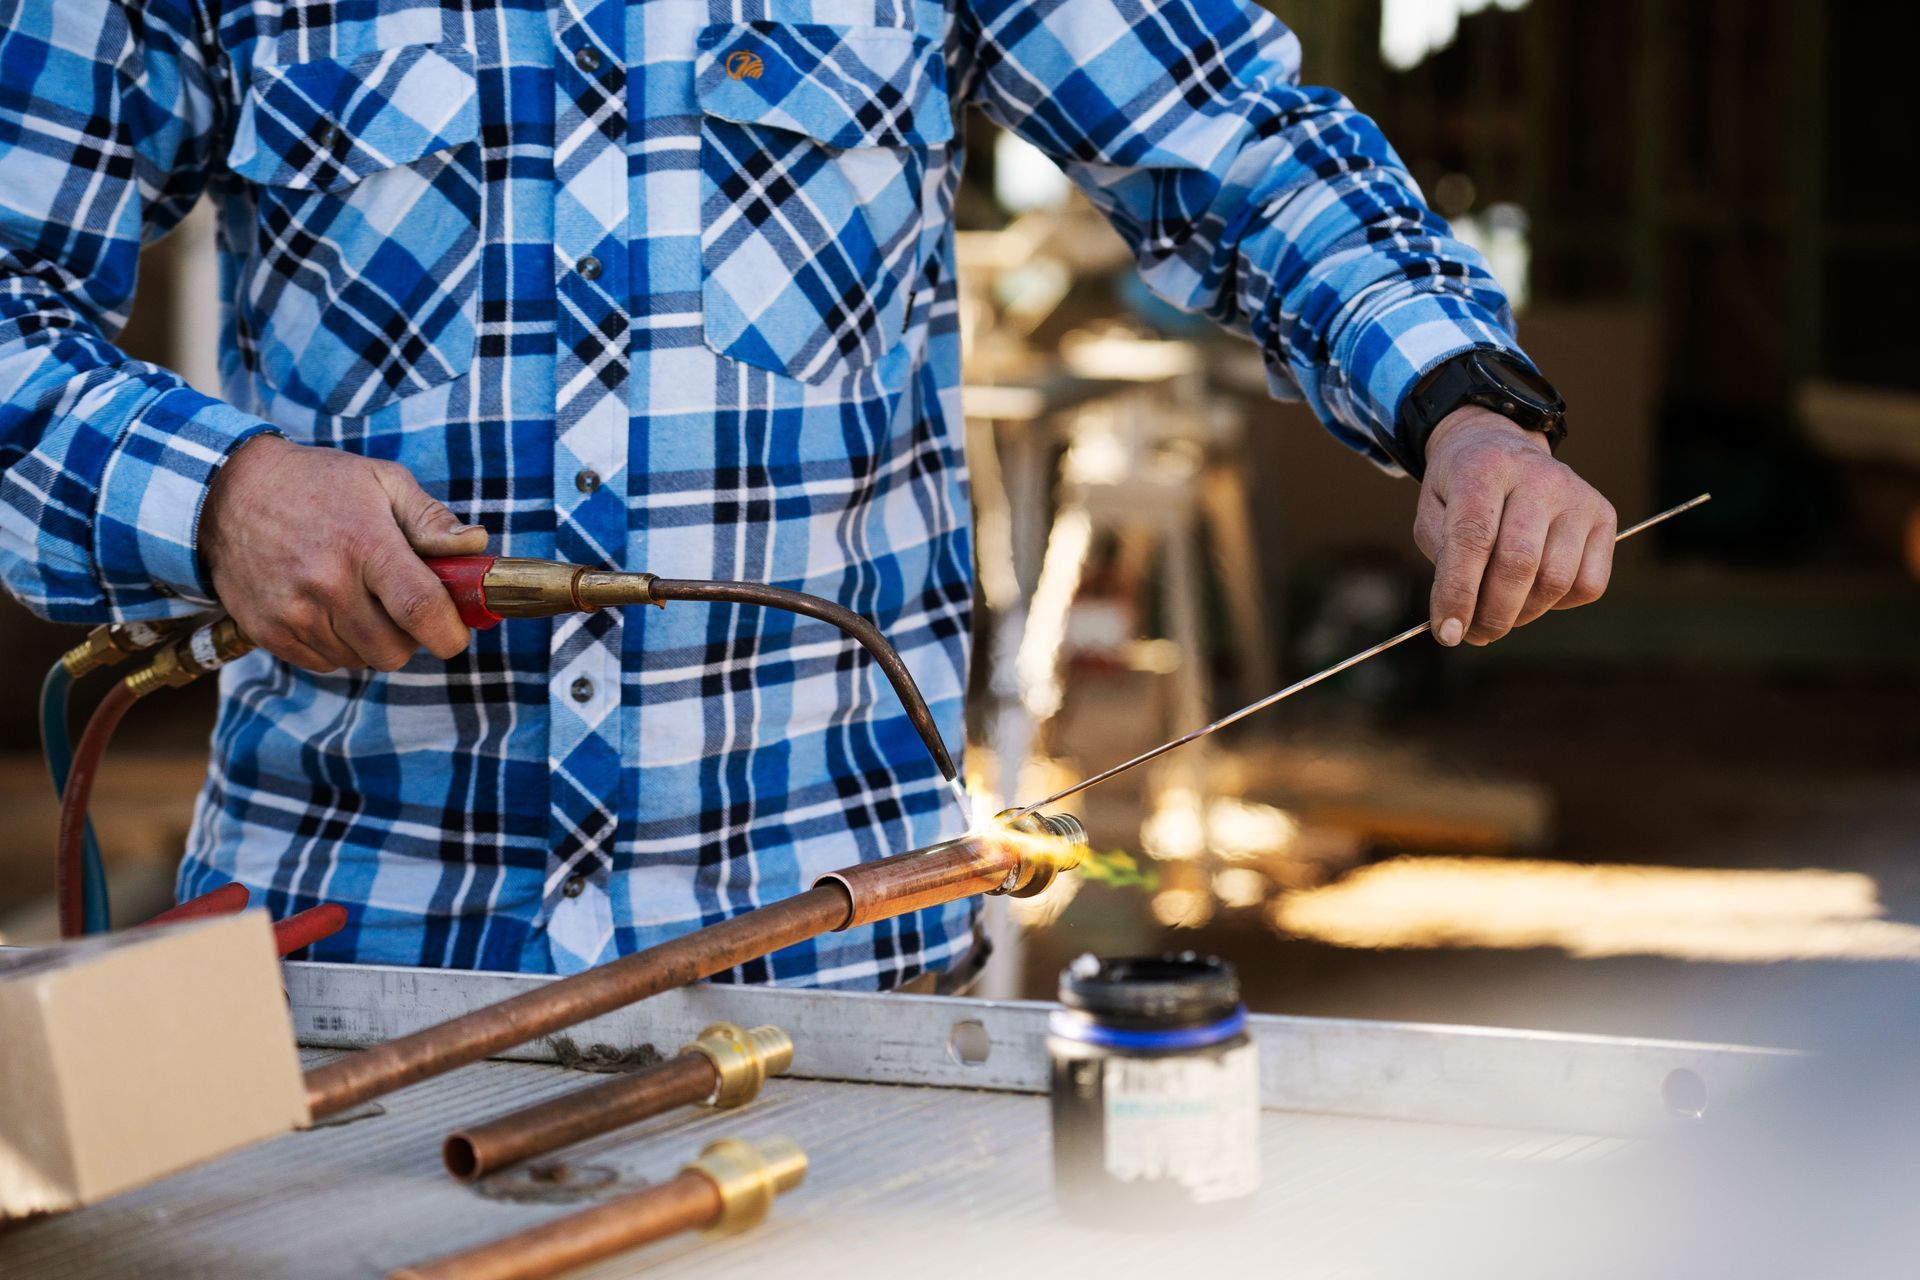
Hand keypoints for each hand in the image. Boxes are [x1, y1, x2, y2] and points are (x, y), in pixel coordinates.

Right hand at [200, 436, 487, 671]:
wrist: (227, 492)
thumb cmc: (319, 483)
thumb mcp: (383, 481)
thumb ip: (433, 519)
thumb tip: (476, 546)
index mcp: (365, 546)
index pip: (421, 611)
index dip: (449, 634)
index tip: (454, 632)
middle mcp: (327, 585)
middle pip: (394, 651)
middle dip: (409, 635)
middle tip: (399, 603)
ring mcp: (293, 613)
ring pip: (361, 660)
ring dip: (371, 639)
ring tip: (358, 597)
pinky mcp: (268, 631)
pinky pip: (325, 663)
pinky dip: (336, 645)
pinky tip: (327, 607)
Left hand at [1413, 407, 1615, 645]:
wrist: (1499, 446)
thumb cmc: (1460, 490)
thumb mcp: (1433, 513)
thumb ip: (1444, 561)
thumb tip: (1459, 619)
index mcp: (1484, 469)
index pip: (1473, 538)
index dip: (1458, 593)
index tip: (1447, 633)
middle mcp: (1537, 477)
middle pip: (1518, 563)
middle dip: (1491, 613)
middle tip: (1474, 634)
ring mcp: (1577, 495)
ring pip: (1554, 580)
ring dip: (1522, 614)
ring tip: (1498, 615)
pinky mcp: (1603, 514)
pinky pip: (1588, 584)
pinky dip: (1558, 604)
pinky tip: (1534, 593)